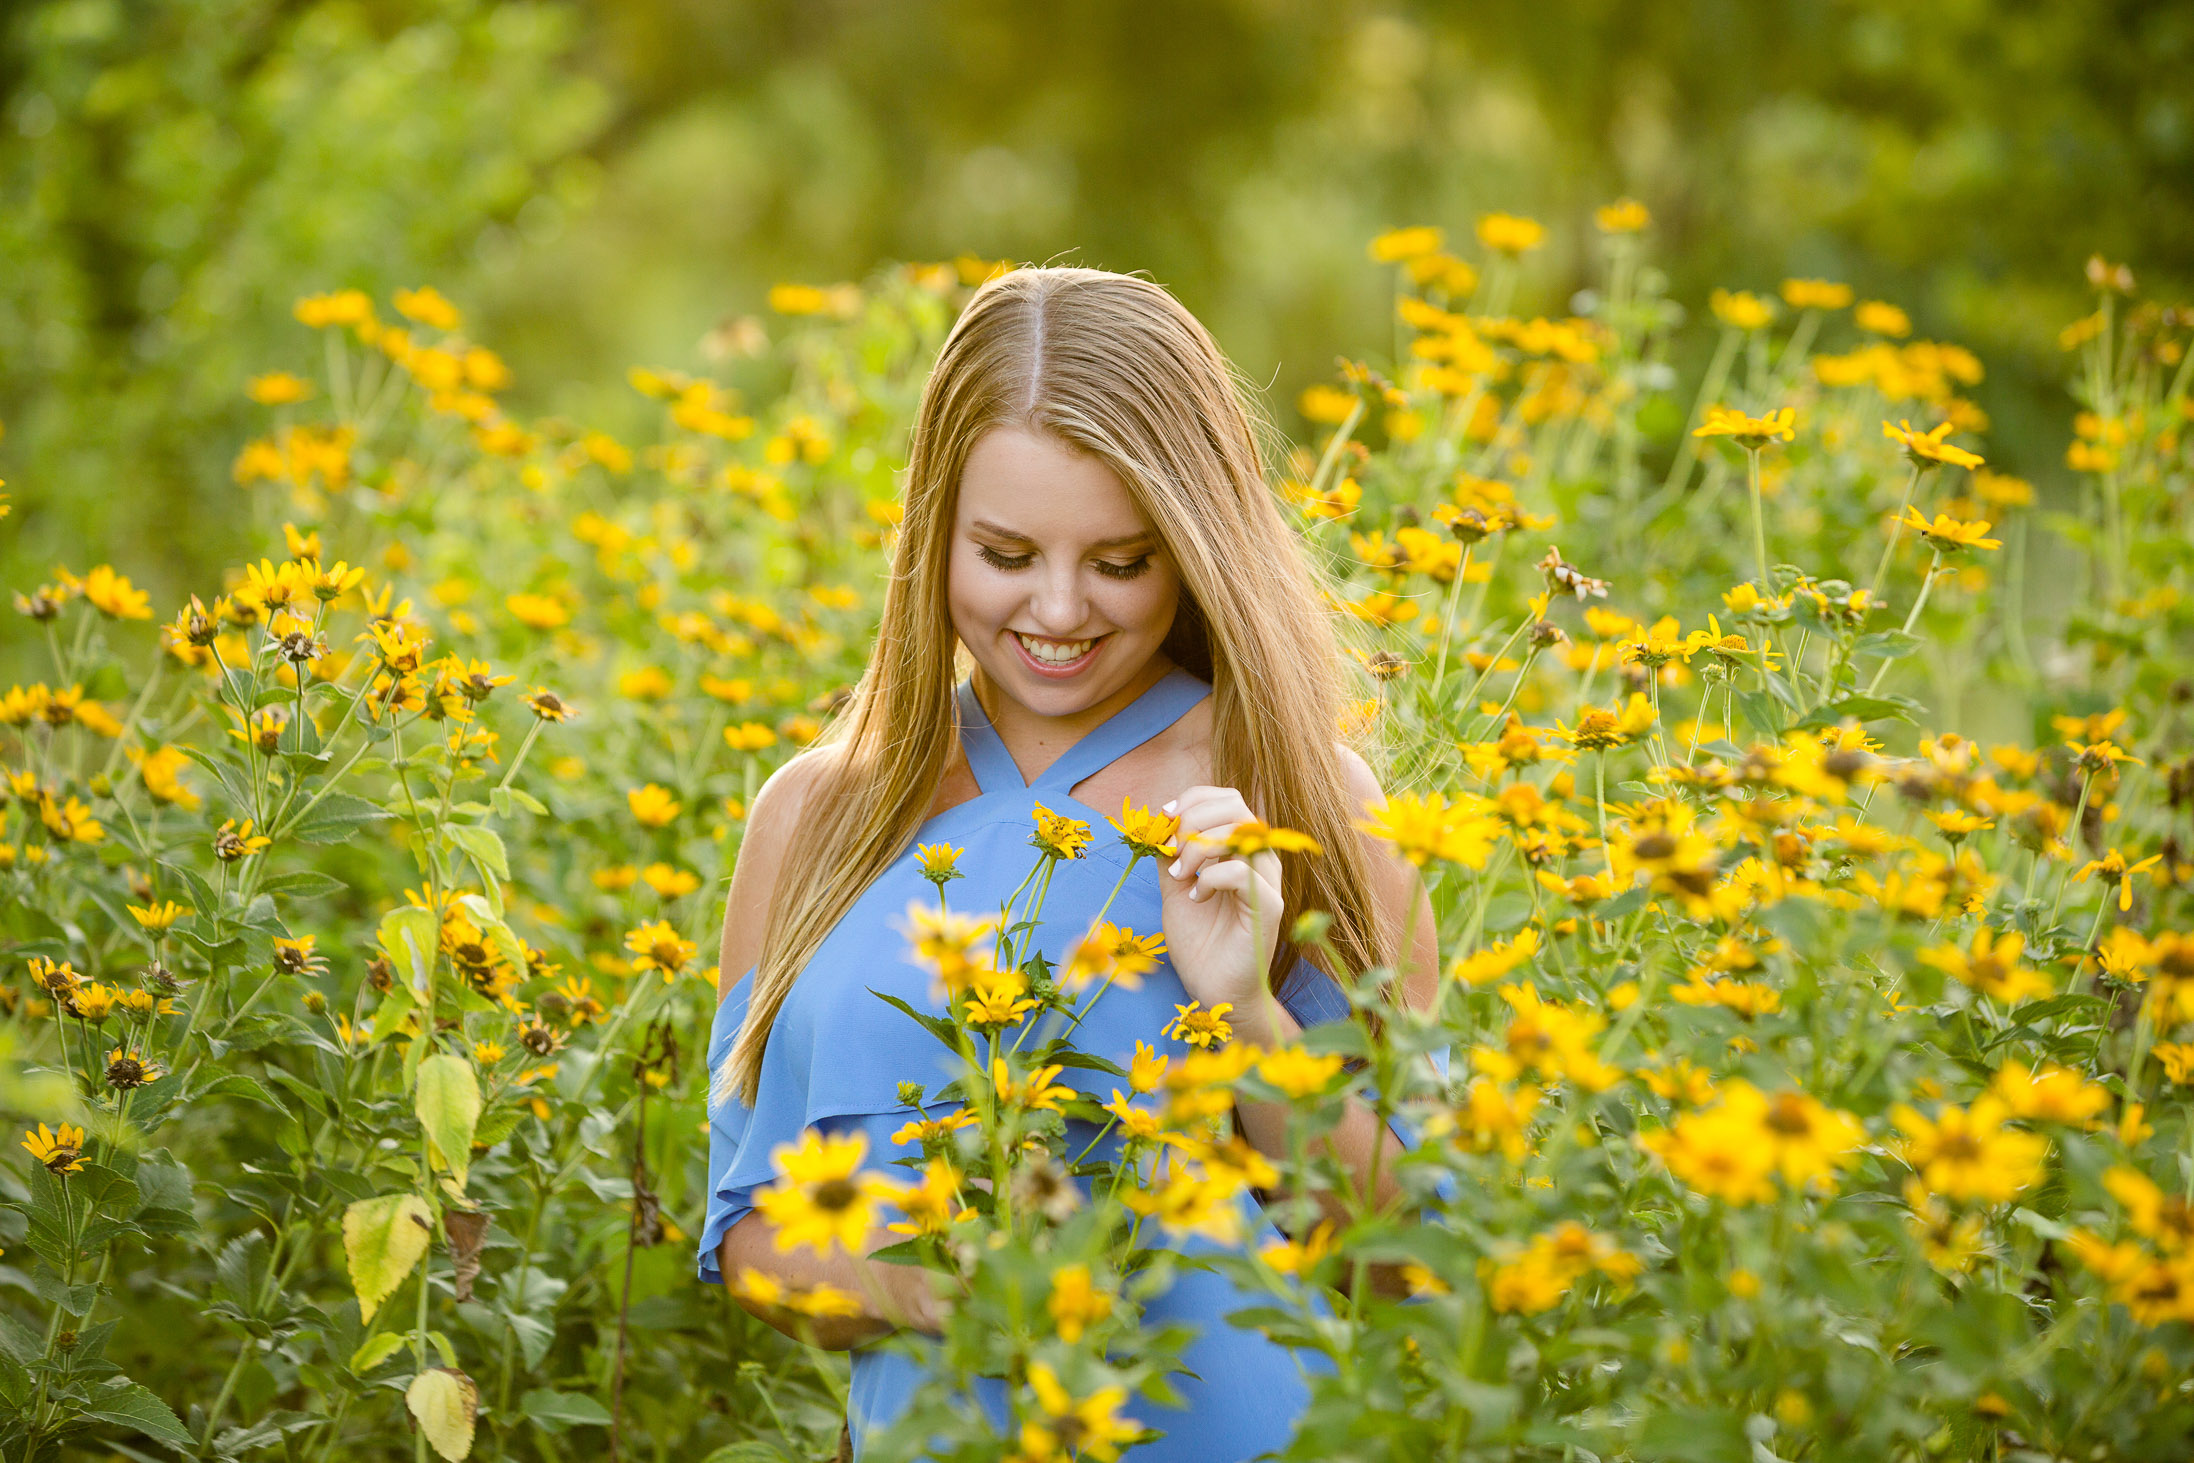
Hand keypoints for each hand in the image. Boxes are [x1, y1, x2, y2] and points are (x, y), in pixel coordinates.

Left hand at [1158, 785, 1283, 1014]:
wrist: (1215, 989)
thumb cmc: (1200, 943)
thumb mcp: (1175, 890)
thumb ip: (1170, 856)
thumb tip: (1155, 823)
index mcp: (1240, 850)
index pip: (1226, 799)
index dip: (1193, 799)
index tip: (1164, 817)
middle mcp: (1259, 859)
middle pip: (1236, 807)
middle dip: (1194, 819)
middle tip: (1171, 849)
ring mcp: (1267, 882)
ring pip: (1242, 832)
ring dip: (1199, 846)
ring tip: (1180, 873)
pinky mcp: (1268, 907)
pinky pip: (1242, 872)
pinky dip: (1210, 878)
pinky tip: (1198, 897)